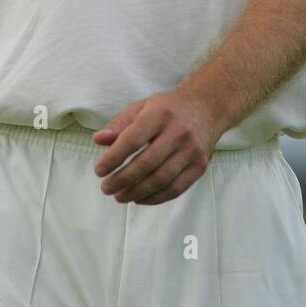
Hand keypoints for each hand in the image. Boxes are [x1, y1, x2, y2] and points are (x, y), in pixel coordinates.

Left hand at [93, 90, 221, 205]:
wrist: (206, 108)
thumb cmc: (168, 109)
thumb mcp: (142, 108)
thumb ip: (119, 124)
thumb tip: (98, 140)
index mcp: (160, 113)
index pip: (133, 139)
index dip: (113, 158)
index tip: (99, 170)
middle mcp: (179, 131)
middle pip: (146, 163)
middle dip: (122, 179)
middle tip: (106, 188)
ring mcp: (192, 150)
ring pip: (161, 179)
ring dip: (136, 192)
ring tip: (120, 196)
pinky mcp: (200, 165)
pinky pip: (176, 188)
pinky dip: (155, 198)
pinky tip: (139, 198)